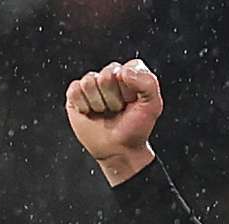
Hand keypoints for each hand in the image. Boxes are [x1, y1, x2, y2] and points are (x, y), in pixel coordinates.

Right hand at [66, 60, 163, 185]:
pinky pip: (75, 90)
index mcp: (130, 73)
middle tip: (117, 110)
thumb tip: (122, 72)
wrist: (118, 150)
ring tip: (105, 112)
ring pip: (89, 82)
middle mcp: (110, 75)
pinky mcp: (76, 94)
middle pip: (106, 75)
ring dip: (98, 103)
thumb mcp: (153, 105)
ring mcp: (92, 84)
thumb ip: (148, 82)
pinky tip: (90, 113)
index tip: (132, 102)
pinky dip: (83, 106)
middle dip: (113, 98)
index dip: (130, 89)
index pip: (127, 68)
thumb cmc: (135, 129)